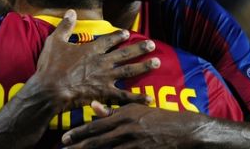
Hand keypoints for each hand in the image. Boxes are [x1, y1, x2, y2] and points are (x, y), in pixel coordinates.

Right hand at [35, 10, 159, 112]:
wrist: (50, 89)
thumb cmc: (51, 66)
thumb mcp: (55, 41)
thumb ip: (65, 26)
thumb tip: (71, 11)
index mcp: (91, 50)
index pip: (109, 40)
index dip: (118, 35)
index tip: (127, 33)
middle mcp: (102, 62)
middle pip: (125, 53)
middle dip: (140, 48)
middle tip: (152, 45)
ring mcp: (105, 78)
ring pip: (129, 71)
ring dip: (144, 66)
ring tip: (157, 63)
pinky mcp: (105, 93)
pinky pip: (124, 96)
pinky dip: (137, 97)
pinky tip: (150, 98)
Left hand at [61, 101, 207, 148]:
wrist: (185, 130)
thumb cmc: (158, 118)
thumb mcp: (136, 109)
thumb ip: (113, 111)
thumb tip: (93, 105)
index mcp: (124, 116)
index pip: (96, 126)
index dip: (79, 133)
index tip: (64, 138)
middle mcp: (127, 130)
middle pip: (97, 142)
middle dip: (78, 147)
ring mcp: (135, 145)